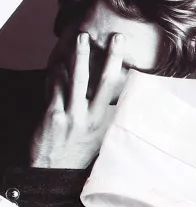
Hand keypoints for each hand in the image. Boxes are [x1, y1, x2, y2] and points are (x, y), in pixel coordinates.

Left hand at [29, 32, 125, 168]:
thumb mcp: (98, 135)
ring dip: (80, 57)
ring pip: (77, 81)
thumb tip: (120, 99)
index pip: (117, 93)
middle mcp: (91, 117)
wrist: (53, 169)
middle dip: (110, 58)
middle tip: (116, 38)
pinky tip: (56, 63)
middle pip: (103, 82)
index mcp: (104, 121)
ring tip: (81, 37)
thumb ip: (105, 116)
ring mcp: (72, 116)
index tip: (132, 59)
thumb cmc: (77, 151)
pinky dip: (55, 74)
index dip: (124, 73)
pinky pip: (54, 89)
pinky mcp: (53, 116)